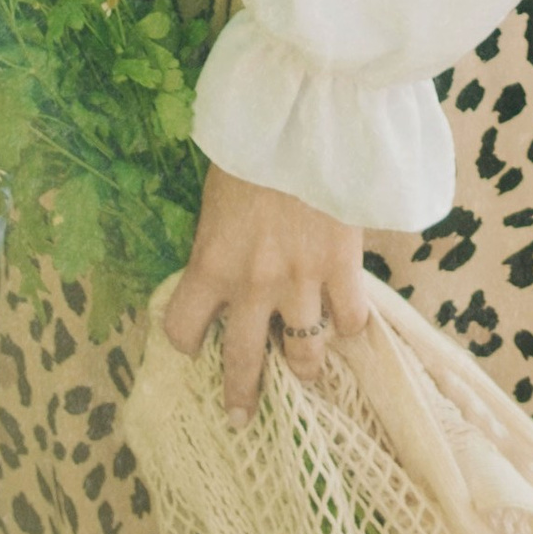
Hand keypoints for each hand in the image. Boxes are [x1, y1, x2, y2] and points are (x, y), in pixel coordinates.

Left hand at [160, 160, 371, 425]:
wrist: (304, 115)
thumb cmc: (250, 140)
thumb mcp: (216, 194)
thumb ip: (218, 238)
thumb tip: (223, 259)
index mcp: (210, 263)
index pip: (182, 329)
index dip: (185, 340)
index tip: (193, 343)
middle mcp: (252, 286)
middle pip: (244, 363)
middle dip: (241, 395)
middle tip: (241, 418)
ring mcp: (302, 283)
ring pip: (304, 356)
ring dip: (304, 366)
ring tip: (305, 371)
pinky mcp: (344, 269)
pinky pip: (351, 321)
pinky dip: (350, 325)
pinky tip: (346, 322)